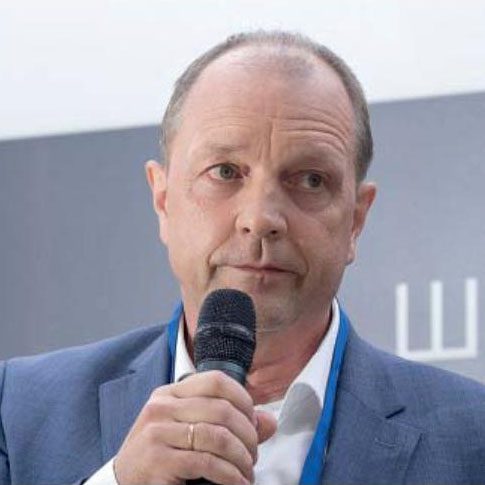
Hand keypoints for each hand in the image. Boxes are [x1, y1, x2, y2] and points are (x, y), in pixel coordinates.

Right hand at [114, 371, 276, 484]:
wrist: (121, 484)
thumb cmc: (160, 456)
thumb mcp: (190, 432)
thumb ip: (228, 424)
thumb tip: (269, 422)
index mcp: (170, 394)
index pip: (216, 380)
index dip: (243, 399)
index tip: (253, 421)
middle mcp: (161, 407)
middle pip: (221, 408)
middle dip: (248, 434)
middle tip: (253, 454)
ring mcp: (157, 432)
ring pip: (217, 435)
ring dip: (241, 457)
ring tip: (247, 471)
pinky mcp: (158, 460)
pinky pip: (207, 462)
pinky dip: (230, 475)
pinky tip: (237, 482)